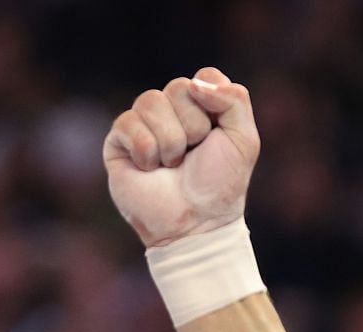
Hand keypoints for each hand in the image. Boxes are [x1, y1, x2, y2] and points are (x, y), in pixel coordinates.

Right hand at [103, 68, 260, 247]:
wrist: (194, 222)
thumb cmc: (219, 184)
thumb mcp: (243, 141)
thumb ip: (235, 100)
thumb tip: (195, 82)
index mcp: (203, 107)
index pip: (205, 77)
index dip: (213, 102)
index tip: (216, 133)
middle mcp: (172, 111)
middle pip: (179, 87)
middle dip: (194, 126)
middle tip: (194, 154)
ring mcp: (144, 123)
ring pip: (151, 101)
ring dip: (170, 141)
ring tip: (173, 165)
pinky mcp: (119, 140)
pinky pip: (128, 123)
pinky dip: (146, 151)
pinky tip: (150, 169)